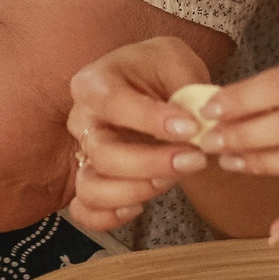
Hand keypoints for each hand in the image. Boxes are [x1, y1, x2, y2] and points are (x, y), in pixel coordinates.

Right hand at [63, 37, 215, 234]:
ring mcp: (83, 154)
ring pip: (91, 186)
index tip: (191, 127)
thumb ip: (186, 90)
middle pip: (102, 153)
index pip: (113, 103)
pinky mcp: (92, 180)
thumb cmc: (161, 71)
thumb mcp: (176, 62)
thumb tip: (197, 124)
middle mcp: (81, 120)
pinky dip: (109, 217)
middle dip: (151, 162)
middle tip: (194, 159)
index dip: (151, 119)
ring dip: (135, 191)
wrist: (157, 85)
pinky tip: (140, 207)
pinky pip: (85, 210)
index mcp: (94, 83)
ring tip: (172, 180)